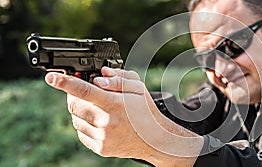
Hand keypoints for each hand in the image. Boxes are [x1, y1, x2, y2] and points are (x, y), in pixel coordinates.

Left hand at [44, 67, 201, 165]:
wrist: (154, 139)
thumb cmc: (145, 111)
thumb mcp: (138, 89)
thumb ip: (119, 78)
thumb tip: (99, 76)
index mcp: (115, 104)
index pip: (85, 91)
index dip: (65, 82)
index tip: (50, 77)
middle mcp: (106, 122)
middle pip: (74, 104)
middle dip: (73, 94)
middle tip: (85, 90)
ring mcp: (102, 137)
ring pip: (75, 118)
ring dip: (80, 109)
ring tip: (99, 108)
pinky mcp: (99, 148)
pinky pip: (81, 132)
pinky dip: (85, 123)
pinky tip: (100, 121)